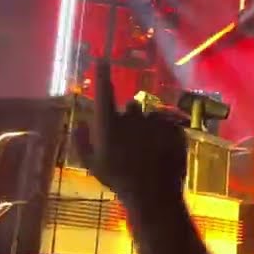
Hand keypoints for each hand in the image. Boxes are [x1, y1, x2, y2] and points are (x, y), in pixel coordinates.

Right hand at [87, 61, 186, 202]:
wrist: (153, 194)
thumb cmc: (118, 180)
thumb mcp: (93, 164)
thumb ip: (82, 141)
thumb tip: (79, 122)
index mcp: (110, 124)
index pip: (105, 93)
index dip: (103, 75)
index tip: (102, 59)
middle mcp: (133, 117)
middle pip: (132, 107)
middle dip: (133, 119)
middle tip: (133, 143)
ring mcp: (155, 121)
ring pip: (152, 118)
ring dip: (150, 129)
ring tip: (150, 153)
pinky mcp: (174, 127)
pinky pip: (168, 125)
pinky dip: (166, 135)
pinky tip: (162, 153)